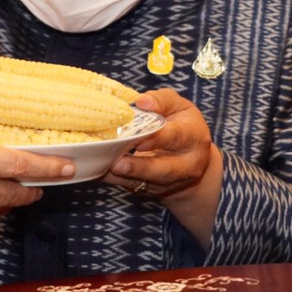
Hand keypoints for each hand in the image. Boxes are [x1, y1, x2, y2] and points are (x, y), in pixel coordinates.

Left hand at [103, 89, 217, 199]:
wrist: (190, 159)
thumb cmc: (181, 124)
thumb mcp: (178, 106)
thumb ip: (161, 101)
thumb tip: (142, 102)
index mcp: (193, 138)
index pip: (176, 137)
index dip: (158, 138)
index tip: (140, 140)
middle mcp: (186, 164)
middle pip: (164, 170)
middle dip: (140, 168)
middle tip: (119, 164)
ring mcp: (169, 182)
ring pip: (146, 182)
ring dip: (124, 176)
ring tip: (106, 168)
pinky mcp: (152, 190)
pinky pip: (131, 186)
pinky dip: (113, 179)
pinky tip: (98, 172)